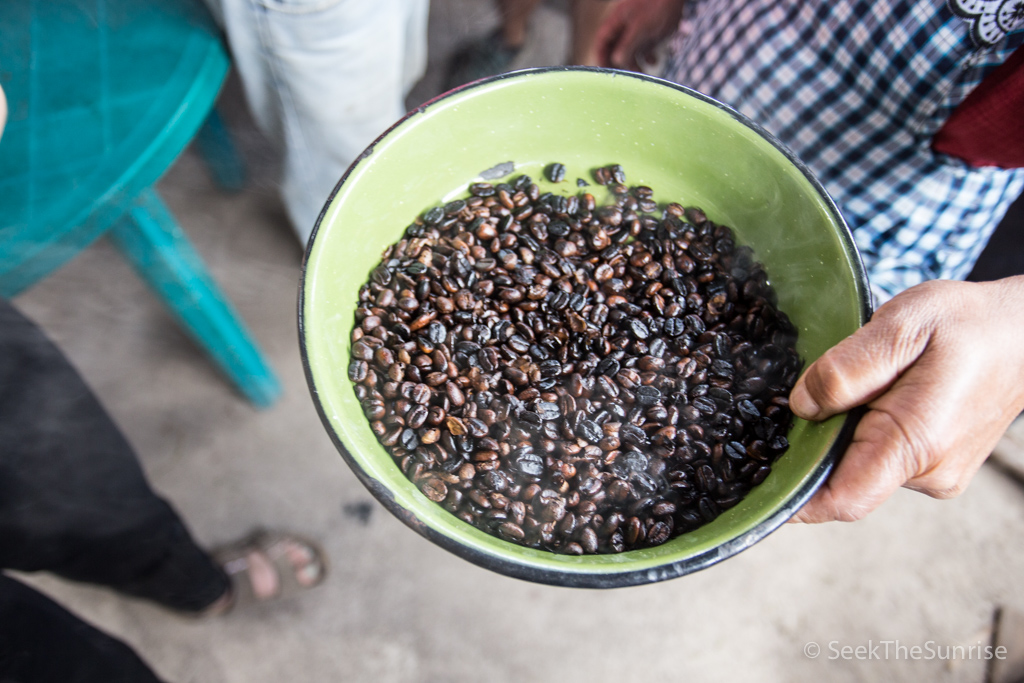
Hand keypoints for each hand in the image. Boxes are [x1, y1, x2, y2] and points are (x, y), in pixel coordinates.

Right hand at [593, 0, 685, 70]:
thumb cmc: (657, 6)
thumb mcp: (641, 28)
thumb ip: (627, 45)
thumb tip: (616, 61)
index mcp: (616, 21)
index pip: (602, 41)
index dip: (601, 57)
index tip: (604, 72)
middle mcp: (624, 25)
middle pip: (615, 48)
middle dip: (620, 64)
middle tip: (625, 78)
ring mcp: (636, 28)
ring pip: (630, 49)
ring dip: (635, 62)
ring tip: (643, 73)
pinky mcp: (648, 30)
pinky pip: (643, 46)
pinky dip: (646, 55)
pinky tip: (653, 61)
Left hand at [788, 276, 1023, 522]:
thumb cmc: (969, 324)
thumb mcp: (902, 324)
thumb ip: (848, 367)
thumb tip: (801, 405)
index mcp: (915, 443)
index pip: (842, 499)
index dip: (795, 497)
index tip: (758, 479)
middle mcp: (927, 472)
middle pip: (842, 480)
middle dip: (812, 446)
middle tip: (798, 402)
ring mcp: (934, 474)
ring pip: (860, 466)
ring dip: (841, 434)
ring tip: (852, 386)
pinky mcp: (935, 466)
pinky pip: (882, 458)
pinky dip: (863, 432)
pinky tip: (871, 395)